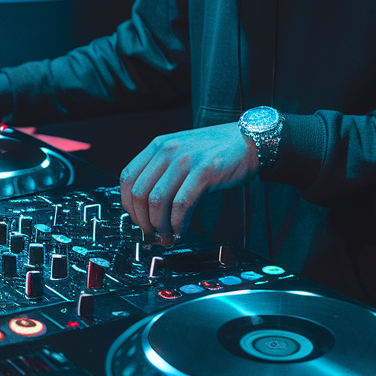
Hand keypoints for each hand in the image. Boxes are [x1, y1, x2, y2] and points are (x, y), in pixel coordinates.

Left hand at [120, 123, 257, 243]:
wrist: (248, 140)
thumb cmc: (216, 150)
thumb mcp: (181, 151)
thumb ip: (163, 171)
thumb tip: (147, 206)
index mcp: (158, 145)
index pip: (127, 178)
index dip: (128, 206)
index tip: (136, 220)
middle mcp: (168, 150)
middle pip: (139, 194)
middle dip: (143, 221)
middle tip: (152, 233)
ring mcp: (186, 160)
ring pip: (157, 201)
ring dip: (159, 225)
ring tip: (167, 235)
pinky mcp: (205, 171)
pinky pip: (182, 204)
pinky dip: (178, 223)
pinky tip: (182, 229)